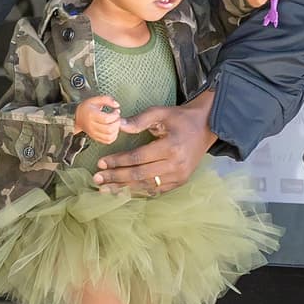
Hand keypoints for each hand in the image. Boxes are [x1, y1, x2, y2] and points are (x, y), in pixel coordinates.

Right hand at [75, 97, 120, 144]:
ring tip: (115, 124)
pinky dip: (113, 137)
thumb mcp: (95, 100)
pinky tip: (113, 130)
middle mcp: (91, 125)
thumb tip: (116, 105)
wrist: (77, 117)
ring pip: (109, 136)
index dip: (115, 115)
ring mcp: (93, 133)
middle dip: (117, 123)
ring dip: (116, 130)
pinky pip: (107, 141)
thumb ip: (107, 99)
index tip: (116, 111)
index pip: (106, 119)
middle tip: (117, 118)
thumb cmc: (86, 108)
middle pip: (109, 129)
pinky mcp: (95, 137)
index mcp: (91, 115)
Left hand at [94, 89, 216, 193]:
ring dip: (124, 188)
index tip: (101, 163)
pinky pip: (155, 190)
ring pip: (146, 186)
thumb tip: (117, 126)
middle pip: (139, 175)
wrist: (206, 127)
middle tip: (97, 179)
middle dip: (116, 177)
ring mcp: (179, 176)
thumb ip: (139, 120)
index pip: (138, 158)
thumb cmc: (180, 118)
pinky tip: (124, 191)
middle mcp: (176, 165)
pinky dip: (138, 191)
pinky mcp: (180, 182)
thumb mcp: (161, 112)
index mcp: (171, 147)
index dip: (118, 161)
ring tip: (105, 189)